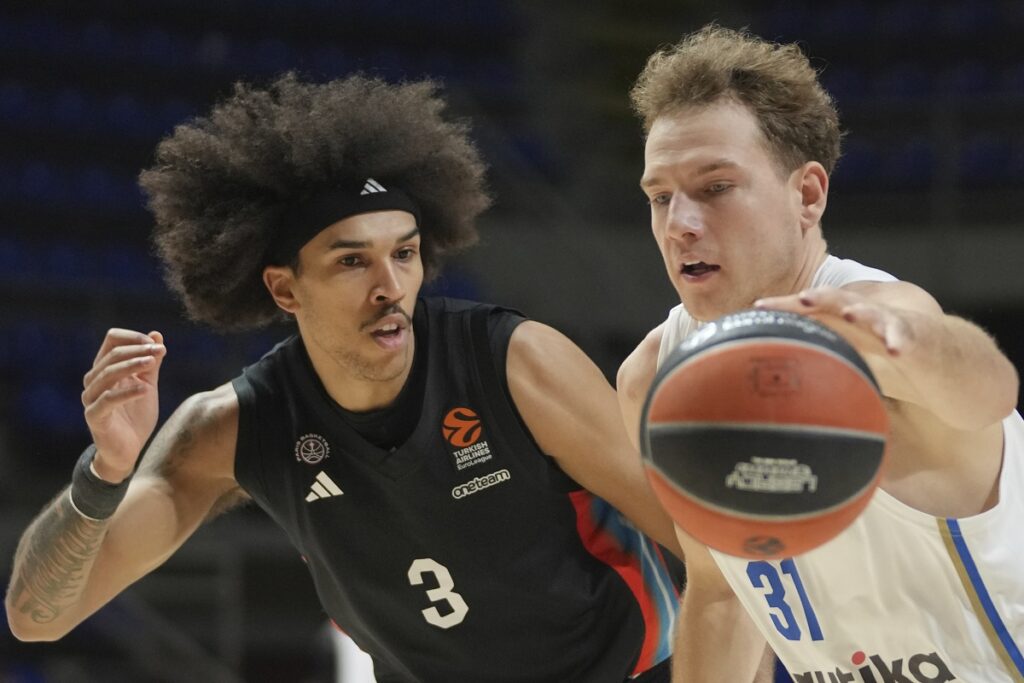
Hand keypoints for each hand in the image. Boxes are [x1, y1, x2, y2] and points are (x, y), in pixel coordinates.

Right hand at [81, 329, 166, 482]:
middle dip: (138, 350)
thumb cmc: (135, 416)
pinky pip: (107, 400)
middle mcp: (94, 381)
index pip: (111, 340)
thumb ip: (151, 363)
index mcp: (105, 369)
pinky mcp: (94, 417)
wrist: (128, 450)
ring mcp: (91, 399)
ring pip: (107, 374)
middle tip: (160, 351)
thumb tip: (156, 334)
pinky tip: (145, 389)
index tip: (156, 344)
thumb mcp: (147, 385)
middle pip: (111, 355)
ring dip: (132, 365)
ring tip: (153, 362)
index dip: (133, 338)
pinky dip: (127, 392)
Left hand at [754, 287, 913, 358]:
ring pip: (874, 314)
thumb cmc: (881, 346)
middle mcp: (862, 313)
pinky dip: (899, 341)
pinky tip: (894, 350)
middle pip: (838, 301)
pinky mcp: (913, 335)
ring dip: (861, 312)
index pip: (810, 306)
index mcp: (840, 316)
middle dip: (820, 297)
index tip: (758, 307)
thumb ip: (811, 348)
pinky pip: (905, 337)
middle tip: (802, 298)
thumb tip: (775, 367)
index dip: (786, 305)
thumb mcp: (841, 346)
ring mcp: (888, 322)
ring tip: (849, 314)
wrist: (932, 350)